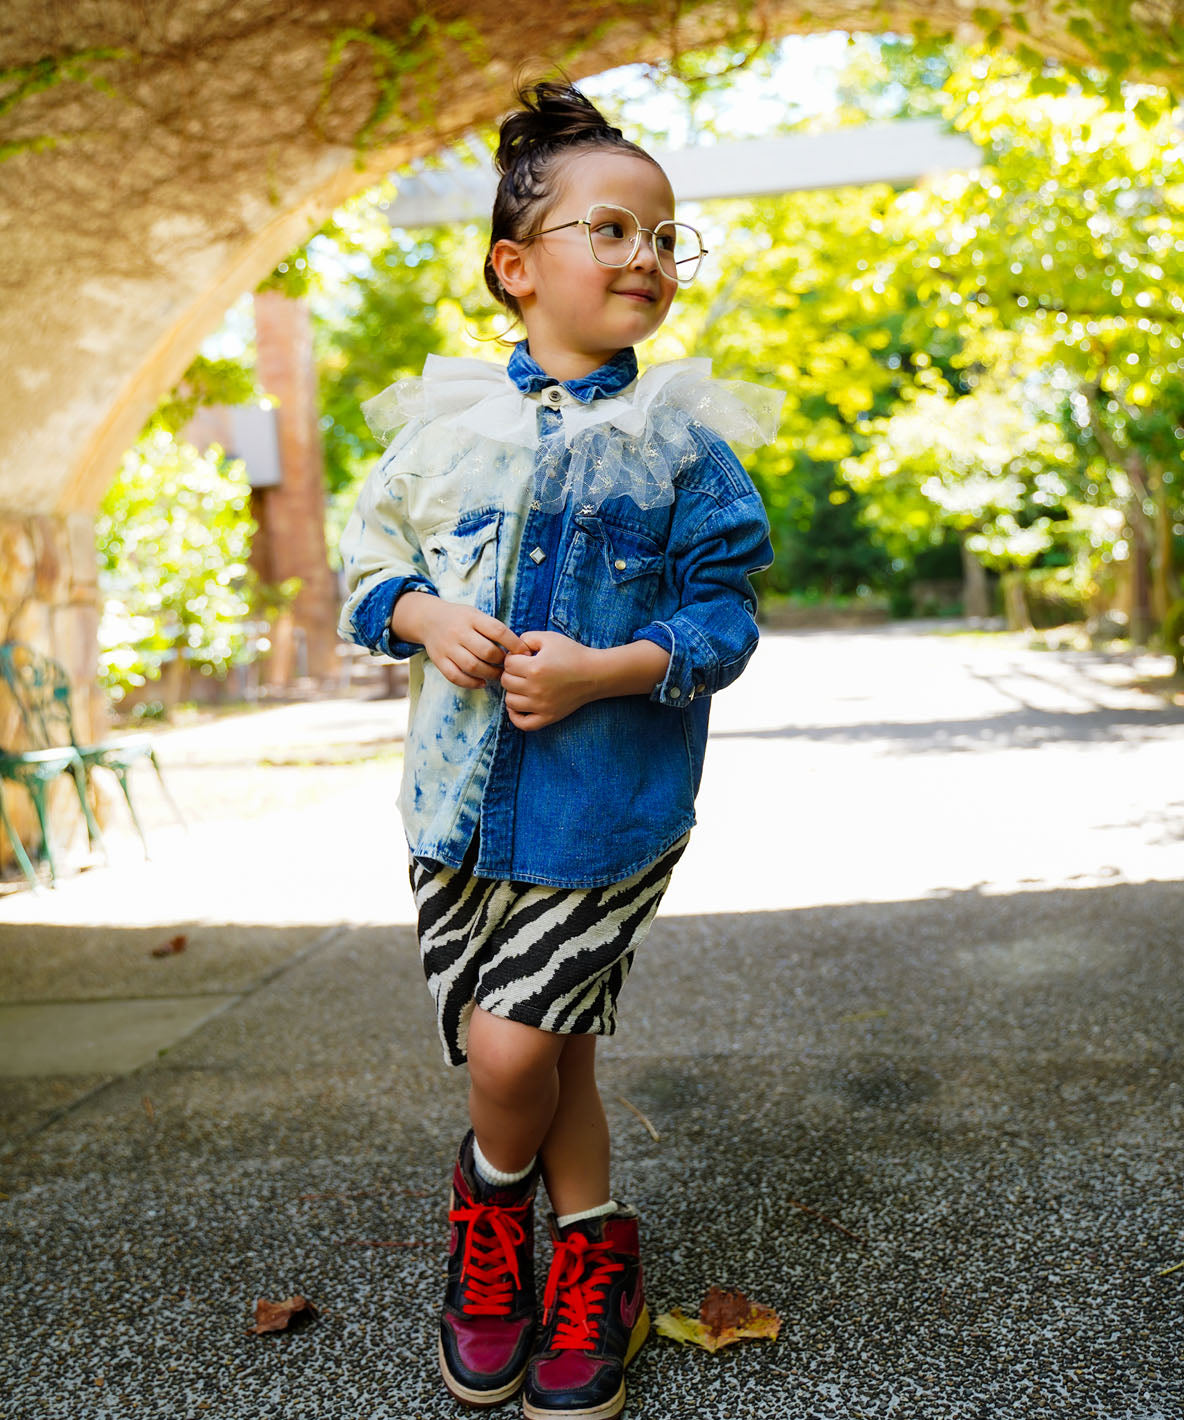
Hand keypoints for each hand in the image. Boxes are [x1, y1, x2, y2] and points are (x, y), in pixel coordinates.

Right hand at [393, 593, 527, 689]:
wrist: (427, 619)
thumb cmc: (460, 619)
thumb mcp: (476, 615)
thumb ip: (493, 629)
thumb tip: (520, 648)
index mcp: (472, 618)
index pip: (498, 631)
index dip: (514, 643)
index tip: (525, 652)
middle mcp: (459, 632)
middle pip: (486, 652)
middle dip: (502, 661)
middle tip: (510, 666)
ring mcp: (448, 647)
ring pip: (473, 666)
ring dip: (490, 674)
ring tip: (498, 675)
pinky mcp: (439, 660)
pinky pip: (456, 677)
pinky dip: (471, 683)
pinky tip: (482, 683)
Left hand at [501, 630, 597, 730]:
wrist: (595, 674)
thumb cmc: (573, 654)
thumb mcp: (550, 638)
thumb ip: (527, 638)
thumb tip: (512, 649)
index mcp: (535, 668)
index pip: (508, 663)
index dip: (513, 658)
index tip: (523, 657)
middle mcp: (536, 688)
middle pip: (506, 682)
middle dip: (512, 673)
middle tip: (523, 670)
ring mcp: (541, 705)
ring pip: (510, 701)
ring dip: (513, 691)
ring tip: (523, 685)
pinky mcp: (548, 717)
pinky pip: (523, 724)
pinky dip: (515, 716)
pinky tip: (519, 705)